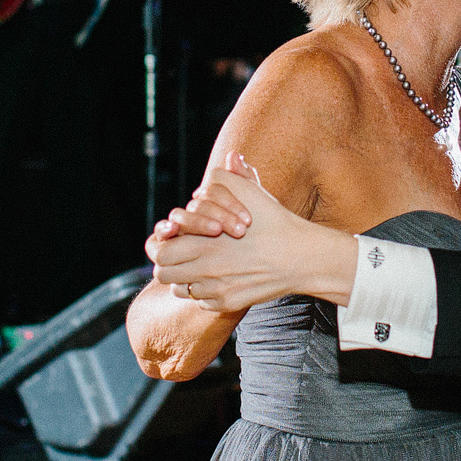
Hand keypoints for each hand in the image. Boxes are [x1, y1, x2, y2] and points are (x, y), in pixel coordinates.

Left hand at [146, 153, 355, 310]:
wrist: (301, 257)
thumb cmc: (274, 222)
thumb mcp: (252, 192)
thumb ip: (229, 177)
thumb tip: (230, 157)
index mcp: (203, 243)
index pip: (158, 251)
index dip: (160, 243)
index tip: (171, 237)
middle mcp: (205, 270)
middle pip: (162, 274)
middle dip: (167, 262)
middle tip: (180, 253)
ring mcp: (216, 290)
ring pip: (180, 290)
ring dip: (184, 277)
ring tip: (198, 264)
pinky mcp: (228, 303)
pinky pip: (201, 301)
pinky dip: (205, 290)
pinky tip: (218, 276)